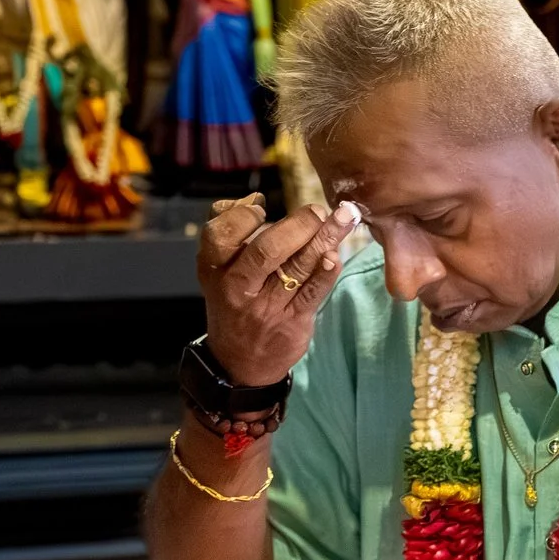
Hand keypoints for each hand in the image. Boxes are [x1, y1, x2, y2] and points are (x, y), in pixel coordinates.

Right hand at [197, 195, 361, 387]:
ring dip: (325, 239)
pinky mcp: (292, 321)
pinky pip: (312, 293)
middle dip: (298, 226)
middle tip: (318, 210)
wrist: (240, 360)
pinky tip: (336, 254)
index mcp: (214, 268)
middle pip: (266, 250)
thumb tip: (255, 199)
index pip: (222, 234)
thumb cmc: (235, 300)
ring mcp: (265, 307)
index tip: (262, 206)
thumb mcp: (221, 270)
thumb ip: (235, 234)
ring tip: (345, 217)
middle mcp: (236, 287)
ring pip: (296, 268)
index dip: (244, 216)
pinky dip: (326, 272)